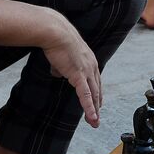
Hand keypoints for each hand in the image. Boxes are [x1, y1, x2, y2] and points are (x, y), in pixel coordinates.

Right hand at [39, 10, 101, 126]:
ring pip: (94, 95)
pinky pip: (86, 95)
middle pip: (97, 90)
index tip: (97, 103)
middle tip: (97, 117)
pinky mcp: (79, 75)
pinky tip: (92, 117)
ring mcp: (87, 71)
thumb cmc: (56, 39)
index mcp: (89, 60)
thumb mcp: (62, 55)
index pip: (95, 81)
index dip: (96, 93)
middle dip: (97, 105)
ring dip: (94, 110)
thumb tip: (58, 73)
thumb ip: (62, 66)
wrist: (55, 31)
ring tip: (94, 122)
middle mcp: (92, 66)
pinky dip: (89, 108)